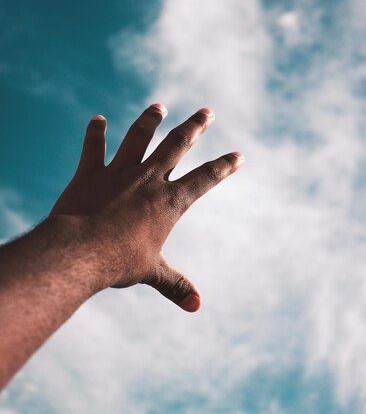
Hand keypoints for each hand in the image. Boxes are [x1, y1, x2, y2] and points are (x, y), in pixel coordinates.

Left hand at [50, 104, 243, 311]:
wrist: (78, 251)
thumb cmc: (118, 262)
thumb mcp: (152, 272)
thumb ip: (175, 285)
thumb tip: (197, 307)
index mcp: (168, 203)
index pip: (204, 179)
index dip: (224, 167)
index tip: (239, 155)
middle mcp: (147, 180)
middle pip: (176, 145)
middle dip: (194, 127)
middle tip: (207, 111)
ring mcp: (118, 174)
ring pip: (138, 137)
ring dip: (150, 120)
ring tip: (159, 106)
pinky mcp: (90, 174)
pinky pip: (94, 148)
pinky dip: (96, 133)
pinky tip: (98, 120)